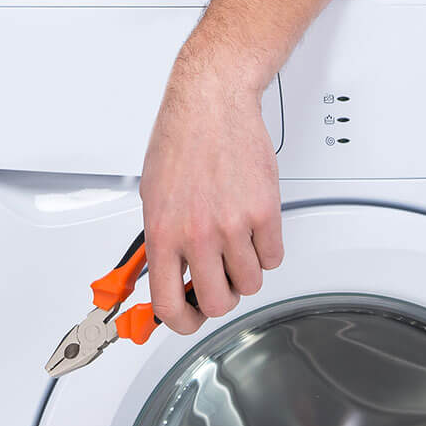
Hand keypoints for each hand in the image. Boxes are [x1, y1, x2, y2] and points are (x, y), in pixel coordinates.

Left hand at [137, 69, 282, 335]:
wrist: (212, 102)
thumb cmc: (180, 140)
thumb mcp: (152, 195)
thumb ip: (160, 241)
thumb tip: (165, 278)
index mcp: (163, 232)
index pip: (169, 305)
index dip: (182, 322)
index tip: (189, 319)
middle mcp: (197, 233)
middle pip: (218, 302)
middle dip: (220, 296)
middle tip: (218, 279)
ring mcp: (233, 224)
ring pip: (250, 282)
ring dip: (245, 270)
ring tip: (235, 242)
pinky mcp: (265, 211)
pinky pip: (273, 257)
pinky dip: (266, 249)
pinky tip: (253, 228)